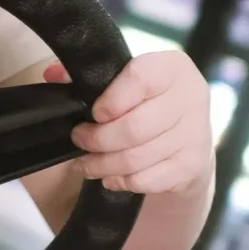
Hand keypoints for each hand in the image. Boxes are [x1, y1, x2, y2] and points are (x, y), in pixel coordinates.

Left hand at [46, 50, 211, 195]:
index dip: (110, 101)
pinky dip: (123, 182)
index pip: (140, 80)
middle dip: (98, 139)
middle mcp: (191, 97)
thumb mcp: (125, 79)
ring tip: (86, 164)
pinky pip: (147, 180)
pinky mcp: (192, 165)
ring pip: (137, 158)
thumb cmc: (147, 100)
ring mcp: (195, 134)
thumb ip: (91, 75)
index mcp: (172, 67)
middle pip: (135, 128)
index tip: (93, 113)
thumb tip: (52, 74)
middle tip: (80, 141)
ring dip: (104, 165)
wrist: (188, 133)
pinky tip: (111, 177)